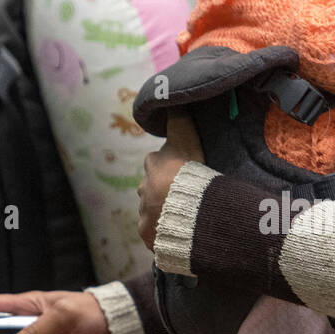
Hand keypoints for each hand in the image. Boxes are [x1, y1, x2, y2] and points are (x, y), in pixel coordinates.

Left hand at [138, 114, 203, 250]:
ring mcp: (144, 212)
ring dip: (162, 211)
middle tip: (184, 195)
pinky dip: (162, 232)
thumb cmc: (191, 173)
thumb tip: (174, 101)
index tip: (183, 173)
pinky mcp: (146, 232)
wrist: (191, 211)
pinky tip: (178, 233)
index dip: (170, 166)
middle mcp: (143, 187)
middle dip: (162, 190)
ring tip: (183, 216)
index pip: (157, 162)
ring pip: (151, 210)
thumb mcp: (186, 140)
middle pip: (151, 186)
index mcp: (153, 165)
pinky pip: (154, 232)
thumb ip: (180, 121)